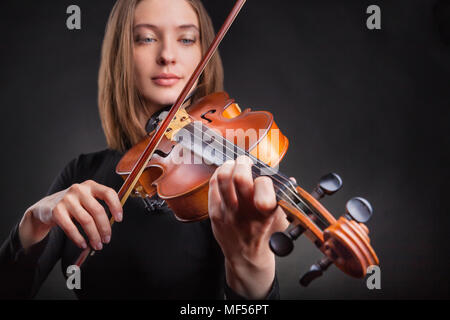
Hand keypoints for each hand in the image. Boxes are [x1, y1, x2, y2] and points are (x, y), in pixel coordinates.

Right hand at [19, 180, 122, 250]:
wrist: (47, 207)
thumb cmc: (74, 205)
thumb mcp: (87, 199)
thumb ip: (99, 207)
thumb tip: (112, 225)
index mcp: (91, 185)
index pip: (108, 193)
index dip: (116, 206)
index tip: (119, 219)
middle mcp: (79, 189)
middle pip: (98, 210)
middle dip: (105, 228)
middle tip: (107, 239)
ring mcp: (67, 199)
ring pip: (86, 220)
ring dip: (93, 236)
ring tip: (97, 245)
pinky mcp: (56, 210)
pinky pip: (71, 228)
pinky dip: (78, 238)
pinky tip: (83, 244)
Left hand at [208, 155, 288, 297]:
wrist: (246, 256)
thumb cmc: (263, 234)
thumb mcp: (280, 218)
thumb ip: (283, 198)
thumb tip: (289, 179)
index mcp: (266, 211)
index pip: (264, 184)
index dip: (264, 177)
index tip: (263, 178)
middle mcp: (245, 211)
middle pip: (240, 177)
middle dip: (243, 163)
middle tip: (246, 162)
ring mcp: (228, 212)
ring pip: (222, 178)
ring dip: (229, 165)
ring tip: (233, 165)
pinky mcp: (214, 213)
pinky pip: (212, 186)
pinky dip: (218, 175)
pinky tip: (224, 174)